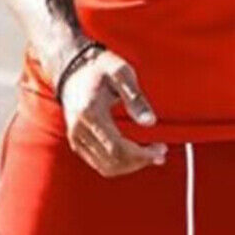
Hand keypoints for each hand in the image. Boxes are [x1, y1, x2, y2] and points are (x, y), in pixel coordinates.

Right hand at [60, 49, 166, 176]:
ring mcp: (76, 138)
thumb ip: (135, 97)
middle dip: (140, 161)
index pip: (118, 148)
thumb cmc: (101, 67)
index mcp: (91, 113)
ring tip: (151, 155)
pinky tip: (136, 155)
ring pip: (106, 167)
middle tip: (161, 151)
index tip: (161, 149)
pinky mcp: (77, 143)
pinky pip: (100, 164)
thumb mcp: (121, 72)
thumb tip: (150, 122)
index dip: (142, 155)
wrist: (72, 68)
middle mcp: (79, 129)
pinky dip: (120, 164)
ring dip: (131, 166)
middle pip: (113, 161)